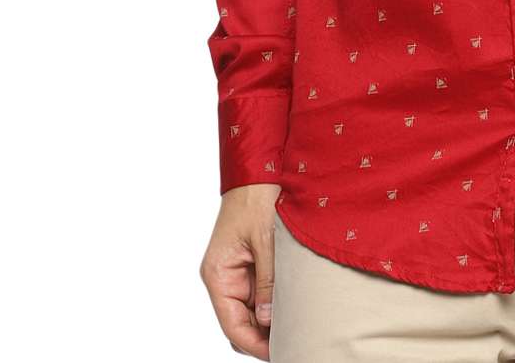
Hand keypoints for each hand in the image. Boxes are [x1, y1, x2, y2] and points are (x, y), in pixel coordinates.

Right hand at [199, 183, 280, 358]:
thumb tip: (267, 320)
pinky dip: (273, 303)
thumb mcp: (265, 240)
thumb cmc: (257, 198)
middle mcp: (223, 277)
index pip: (232, 325)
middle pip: (240, 323)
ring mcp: (236, 272)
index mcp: (218, 274)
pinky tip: (293, 307)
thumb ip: (267, 280)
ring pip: (251, 311)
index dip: (255, 344)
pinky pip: (259, 294)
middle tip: (292, 343)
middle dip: (263, 337)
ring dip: (269, 321)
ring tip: (296, 328)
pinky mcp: (249, 264)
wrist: (260, 169)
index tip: (279, 352)